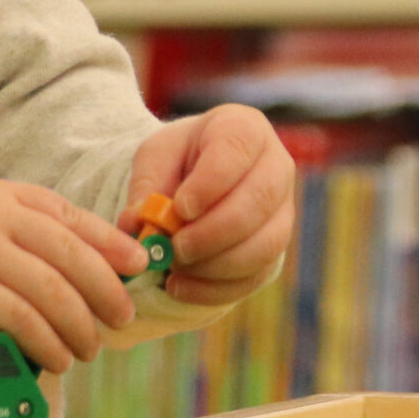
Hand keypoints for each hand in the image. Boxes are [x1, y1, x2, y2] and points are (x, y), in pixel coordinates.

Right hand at [0, 174, 146, 372]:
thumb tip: (44, 258)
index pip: (68, 213)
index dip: (108, 240)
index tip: (134, 262)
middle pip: (72, 252)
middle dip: (105, 288)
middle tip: (121, 317)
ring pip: (54, 289)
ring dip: (80, 325)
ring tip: (89, 348)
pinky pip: (23, 318)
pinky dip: (47, 341)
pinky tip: (55, 358)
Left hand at [123, 104, 295, 305]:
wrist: (198, 181)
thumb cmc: (178, 161)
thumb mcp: (154, 160)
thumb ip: (145, 187)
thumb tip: (135, 222)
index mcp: (244, 129)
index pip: (237, 150)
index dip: (211, 182)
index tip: (180, 208)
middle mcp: (276, 166)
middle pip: (259, 201)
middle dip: (214, 231)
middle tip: (176, 248)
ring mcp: (283, 210)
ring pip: (265, 244)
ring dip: (216, 264)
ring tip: (174, 268)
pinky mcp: (276, 249)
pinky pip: (256, 275)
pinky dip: (216, 288)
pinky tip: (180, 287)